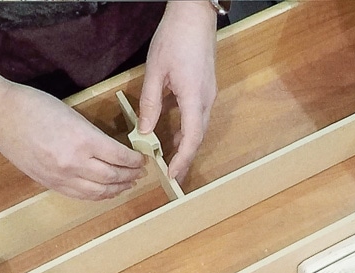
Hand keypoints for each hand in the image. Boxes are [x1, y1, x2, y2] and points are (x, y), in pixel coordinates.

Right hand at [0, 84, 145, 200]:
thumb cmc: (34, 106)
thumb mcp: (73, 115)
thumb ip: (93, 136)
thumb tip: (113, 151)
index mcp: (83, 140)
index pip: (120, 157)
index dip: (135, 160)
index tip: (143, 159)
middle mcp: (74, 162)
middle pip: (112, 176)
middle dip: (130, 176)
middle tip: (139, 173)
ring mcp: (60, 176)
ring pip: (99, 191)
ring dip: (117, 189)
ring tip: (127, 184)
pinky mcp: (49, 183)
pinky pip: (80, 195)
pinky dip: (97, 195)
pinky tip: (106, 192)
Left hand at [138, 1, 217, 180]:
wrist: (195, 15)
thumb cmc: (175, 38)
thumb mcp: (156, 71)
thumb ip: (150, 103)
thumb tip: (145, 131)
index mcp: (194, 98)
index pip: (192, 138)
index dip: (182, 159)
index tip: (173, 175)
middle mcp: (206, 100)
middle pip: (198, 137)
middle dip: (185, 157)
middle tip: (170, 173)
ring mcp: (209, 94)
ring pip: (199, 127)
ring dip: (186, 144)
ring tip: (170, 157)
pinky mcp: (206, 88)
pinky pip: (199, 116)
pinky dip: (188, 129)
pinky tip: (175, 133)